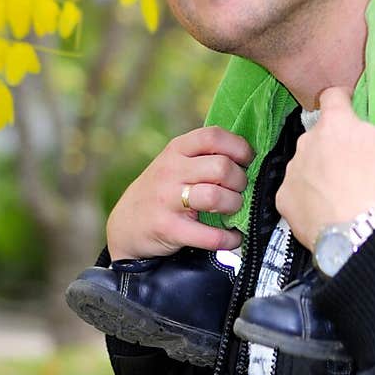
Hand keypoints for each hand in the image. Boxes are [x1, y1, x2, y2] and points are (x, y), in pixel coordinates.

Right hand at [106, 126, 254, 259]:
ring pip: (216, 196)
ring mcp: (168, 200)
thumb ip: (203, 156)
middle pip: (221, 167)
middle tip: (239, 189)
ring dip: (234, 205)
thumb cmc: (161, 190)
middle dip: (240, 180)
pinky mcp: (169, 228)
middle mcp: (171, 171)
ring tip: (233, 209)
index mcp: (177, 149)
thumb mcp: (175, 163)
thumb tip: (248, 156)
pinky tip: (233, 237)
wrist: (126, 224)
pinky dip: (229, 238)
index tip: (247, 160)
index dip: (238, 147)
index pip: (213, 136)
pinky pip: (209, 234)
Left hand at [275, 61, 374, 248]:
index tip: (354, 109)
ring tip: (343, 187)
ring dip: (319, 169)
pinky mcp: (284, 202)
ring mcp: (293, 173)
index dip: (343, 99)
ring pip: (305, 163)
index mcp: (334, 123)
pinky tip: (325, 209)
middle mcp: (306, 142)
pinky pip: (294, 194)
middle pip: (319, 133)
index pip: (332, 95)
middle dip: (334, 140)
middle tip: (358, 158)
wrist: (357, 234)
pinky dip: (307, 199)